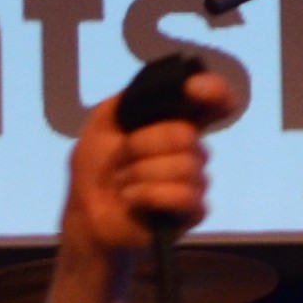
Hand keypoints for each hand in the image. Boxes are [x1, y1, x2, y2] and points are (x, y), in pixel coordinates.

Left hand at [64, 71, 226, 255]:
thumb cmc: (96, 168)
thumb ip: (130, 99)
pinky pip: (184, 195)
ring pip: (184, 165)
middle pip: (186, 134)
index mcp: (175, 122)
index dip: (215, 90)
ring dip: (139, 173)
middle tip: (121, 159)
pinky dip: (148, 194)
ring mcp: (195, 181)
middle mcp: (191, 149)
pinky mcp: (193, 211)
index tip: (192, 89)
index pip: (216, 101)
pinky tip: (130, 198)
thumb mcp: (103, 121)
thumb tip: (164, 90)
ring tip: (122, 182)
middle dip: (142, 145)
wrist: (86, 213)